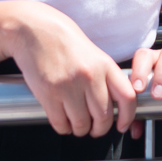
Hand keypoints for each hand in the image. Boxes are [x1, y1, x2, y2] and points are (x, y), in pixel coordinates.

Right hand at [7, 4, 139, 136]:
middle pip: (103, 117)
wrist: (34, 30)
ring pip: (81, 124)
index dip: (128, 117)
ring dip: (80, 130)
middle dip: (100, 129)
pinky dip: (63, 128)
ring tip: (77, 125)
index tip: (122, 125)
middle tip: (95, 129)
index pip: (127, 97)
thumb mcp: (93, 54)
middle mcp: (89, 76)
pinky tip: (63, 121)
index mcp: (104, 65)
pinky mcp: (48, 94)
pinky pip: (60, 123)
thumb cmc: (63, 40)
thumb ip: (105, 76)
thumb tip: (115, 103)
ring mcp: (68, 86)